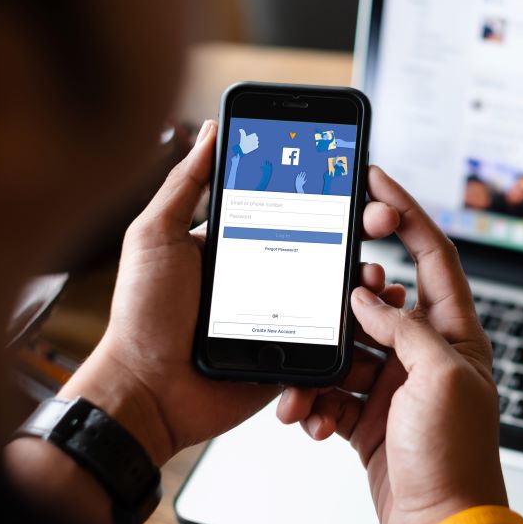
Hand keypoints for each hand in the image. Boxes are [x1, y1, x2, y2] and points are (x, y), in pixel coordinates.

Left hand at [60, 122, 401, 465]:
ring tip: (373, 271)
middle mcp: (263, 272)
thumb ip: (184, 184)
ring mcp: (280, 312)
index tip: (352, 173)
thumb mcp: (156, 236)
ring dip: (361, 276)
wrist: (147, 392)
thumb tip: (210, 131)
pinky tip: (370, 310)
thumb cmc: (142, 314)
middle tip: (379, 217)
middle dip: (358, 227)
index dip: (323, 189)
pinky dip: (353, 325)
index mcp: (235, 241)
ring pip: (335, 288)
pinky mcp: (289, 349)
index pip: (288, 205)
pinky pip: (329, 335)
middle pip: (323, 243)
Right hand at [278, 167, 506, 523]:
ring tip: (305, 388)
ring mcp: (393, 381)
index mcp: (454, 333)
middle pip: (377, 299)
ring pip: (345, 348)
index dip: (406, 213)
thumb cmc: (456, 457)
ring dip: (319, 365)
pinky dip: (315, 401)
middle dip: (344, 300)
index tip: (377, 181)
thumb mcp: (440, 380)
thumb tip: (369, 296)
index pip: (433, 256)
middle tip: (324, 298)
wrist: (437, 523)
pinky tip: (310, 418)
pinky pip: (332, 389)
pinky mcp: (367, 411)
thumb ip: (404, 328)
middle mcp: (423, 351)